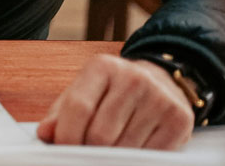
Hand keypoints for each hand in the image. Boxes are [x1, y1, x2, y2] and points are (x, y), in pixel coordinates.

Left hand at [37, 54, 193, 149]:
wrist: (161, 82)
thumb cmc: (112, 93)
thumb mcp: (83, 93)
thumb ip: (61, 114)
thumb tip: (45, 134)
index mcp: (102, 67)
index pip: (78, 107)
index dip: (66, 136)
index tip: (63, 149)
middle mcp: (133, 78)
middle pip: (100, 133)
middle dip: (88, 151)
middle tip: (87, 153)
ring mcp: (159, 98)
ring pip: (124, 148)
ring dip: (112, 158)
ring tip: (110, 150)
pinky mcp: (179, 119)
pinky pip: (151, 155)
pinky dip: (136, 160)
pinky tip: (132, 150)